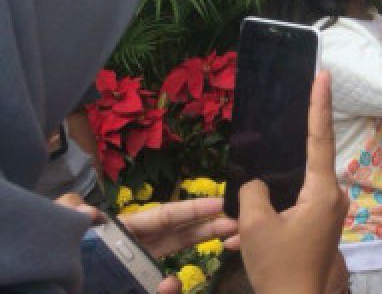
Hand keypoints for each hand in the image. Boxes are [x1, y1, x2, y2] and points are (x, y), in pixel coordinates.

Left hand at [61, 195, 236, 293]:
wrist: (37, 288)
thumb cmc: (53, 261)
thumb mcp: (57, 227)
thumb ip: (69, 211)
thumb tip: (90, 212)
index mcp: (121, 232)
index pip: (163, 216)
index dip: (191, 209)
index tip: (220, 203)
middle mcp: (133, 251)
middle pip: (177, 235)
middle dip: (207, 227)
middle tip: (237, 222)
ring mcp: (132, 274)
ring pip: (171, 260)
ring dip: (198, 250)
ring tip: (227, 241)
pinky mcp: (130, 287)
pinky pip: (151, 286)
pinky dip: (167, 288)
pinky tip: (172, 285)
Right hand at [238, 71, 348, 293]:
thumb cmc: (279, 265)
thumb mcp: (256, 225)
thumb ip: (254, 191)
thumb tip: (257, 183)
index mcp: (323, 190)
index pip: (320, 137)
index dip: (319, 104)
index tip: (324, 75)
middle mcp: (332, 197)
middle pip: (307, 162)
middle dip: (281, 155)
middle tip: (273, 124)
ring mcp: (328, 214)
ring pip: (294, 190)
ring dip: (269, 199)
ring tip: (244, 209)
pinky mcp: (320, 228)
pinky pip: (293, 209)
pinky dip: (270, 217)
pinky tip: (242, 237)